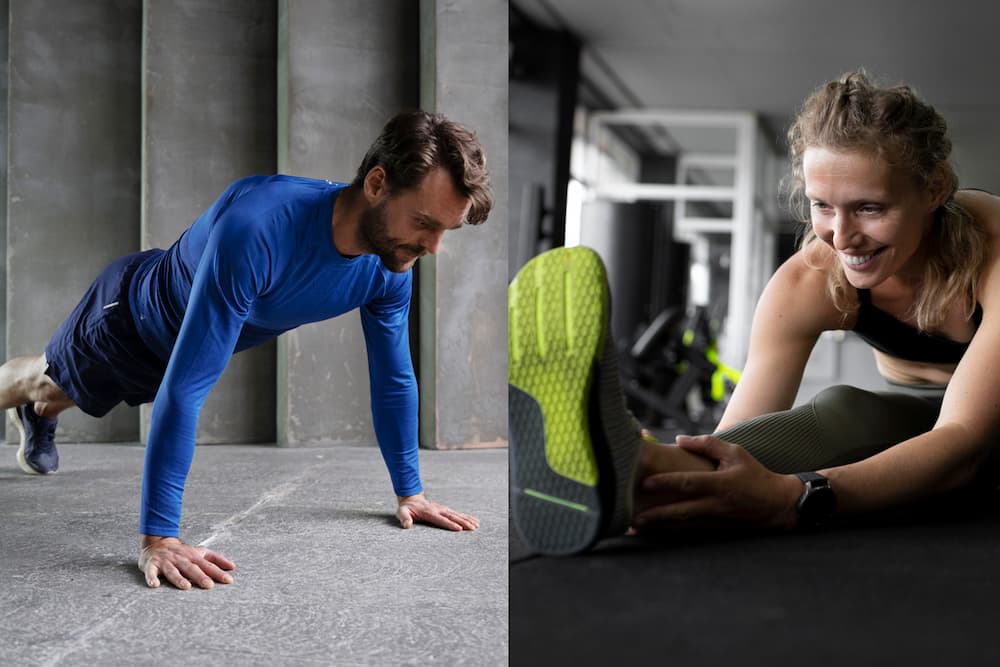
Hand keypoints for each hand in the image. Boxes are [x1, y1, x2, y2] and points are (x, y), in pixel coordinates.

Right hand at [138, 535, 235, 589]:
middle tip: (209, 585)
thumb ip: (216, 559)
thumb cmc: (182, 552)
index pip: (208, 565)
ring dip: (179, 579)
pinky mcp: (152, 565)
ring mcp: (166, 562)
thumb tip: (232, 566)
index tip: (229, 581)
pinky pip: (150, 572)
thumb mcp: (200, 552)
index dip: (218, 573)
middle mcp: (181, 559)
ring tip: (186, 587)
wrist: (157, 542)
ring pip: (173, 571)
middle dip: (201, 577)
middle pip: (192, 569)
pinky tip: (155, 585)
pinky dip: (152, 577)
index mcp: (193, 557)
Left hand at [396, 493, 479, 530]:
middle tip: (472, 528)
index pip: (441, 519)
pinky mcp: (446, 510)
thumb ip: (404, 518)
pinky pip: (458, 514)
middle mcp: (438, 509)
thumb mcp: (402, 512)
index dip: (450, 524)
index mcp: (429, 512)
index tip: (459, 529)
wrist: (412, 498)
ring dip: (467, 520)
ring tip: (476, 526)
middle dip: (463, 522)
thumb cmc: (407, 508)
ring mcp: (443, 509)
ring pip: (457, 515)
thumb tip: (407, 525)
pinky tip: (474, 521)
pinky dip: (467, 517)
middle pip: (452, 517)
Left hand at [632, 435, 801, 531]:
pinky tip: (654, 533)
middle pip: (679, 512)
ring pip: (681, 525)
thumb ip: (707, 444)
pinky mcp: (715, 529)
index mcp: (719, 484)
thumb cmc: (755, 474)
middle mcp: (715, 505)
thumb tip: (679, 439)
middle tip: (631, 519)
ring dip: (658, 528)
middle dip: (655, 516)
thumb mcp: (735, 453)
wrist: (779, 504)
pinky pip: (688, 531)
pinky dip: (670, 532)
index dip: (665, 483)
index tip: (645, 484)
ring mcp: (715, 520)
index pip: (687, 484)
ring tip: (633, 528)